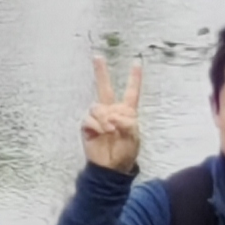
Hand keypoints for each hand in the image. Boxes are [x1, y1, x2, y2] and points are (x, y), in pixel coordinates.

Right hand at [80, 56, 143, 174]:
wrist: (110, 167)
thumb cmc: (125, 153)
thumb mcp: (134, 138)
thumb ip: (127, 124)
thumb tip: (113, 117)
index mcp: (126, 112)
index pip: (131, 92)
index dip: (134, 78)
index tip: (136, 63)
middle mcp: (111, 111)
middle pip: (105, 88)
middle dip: (101, 73)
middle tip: (97, 57)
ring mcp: (99, 118)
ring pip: (98, 107)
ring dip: (105, 118)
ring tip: (110, 130)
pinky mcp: (88, 126)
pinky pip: (90, 119)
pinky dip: (97, 126)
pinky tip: (102, 133)